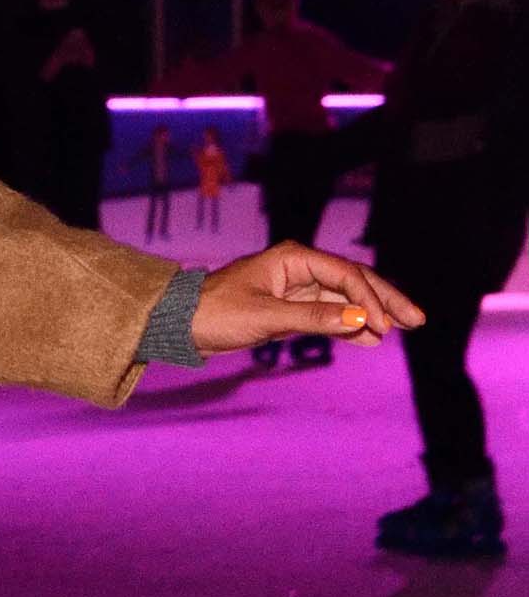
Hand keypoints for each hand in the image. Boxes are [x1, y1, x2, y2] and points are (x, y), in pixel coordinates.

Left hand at [187, 242, 422, 355]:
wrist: (178, 325)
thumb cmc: (214, 313)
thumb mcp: (266, 316)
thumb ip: (313, 317)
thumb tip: (359, 319)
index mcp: (293, 258)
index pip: (346, 274)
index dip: (370, 299)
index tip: (383, 326)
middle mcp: (298, 268)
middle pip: (354, 281)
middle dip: (385, 300)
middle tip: (417, 320)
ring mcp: (295, 288)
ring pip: (344, 297)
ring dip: (371, 313)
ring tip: (400, 330)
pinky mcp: (288, 308)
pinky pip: (328, 313)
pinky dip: (348, 325)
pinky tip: (369, 338)